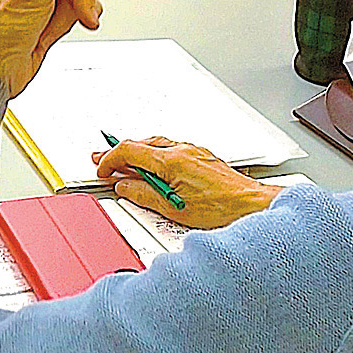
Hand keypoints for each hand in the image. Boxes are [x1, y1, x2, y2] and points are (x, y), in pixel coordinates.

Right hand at [92, 137, 281, 228]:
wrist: (251, 205)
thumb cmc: (221, 208)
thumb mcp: (173, 208)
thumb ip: (144, 195)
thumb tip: (125, 187)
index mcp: (171, 160)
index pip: (129, 151)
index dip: (110, 160)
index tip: (102, 170)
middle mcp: (182, 150)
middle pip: (142, 144)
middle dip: (120, 154)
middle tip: (104, 162)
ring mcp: (193, 152)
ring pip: (157, 146)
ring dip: (138, 155)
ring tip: (126, 168)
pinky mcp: (202, 158)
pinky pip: (171, 151)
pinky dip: (156, 158)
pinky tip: (155, 170)